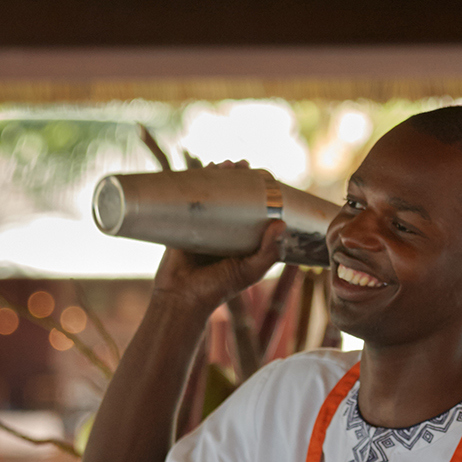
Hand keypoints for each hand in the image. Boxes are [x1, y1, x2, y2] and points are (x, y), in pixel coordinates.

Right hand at [150, 160, 286, 316]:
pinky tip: (194, 172)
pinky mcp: (182, 226)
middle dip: (235, 178)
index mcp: (242, 240)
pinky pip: (186, 202)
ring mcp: (202, 228)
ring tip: (220, 164)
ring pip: (210, 196)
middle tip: (240, 165)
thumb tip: (280, 223)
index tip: (262, 175)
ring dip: (214, 176)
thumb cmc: (217, 289)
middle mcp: (224, 232)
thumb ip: (267, 253)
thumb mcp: (249, 271)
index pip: (253, 209)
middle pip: (231, 197)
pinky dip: (189, 185)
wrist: (181, 298)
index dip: (257, 191)